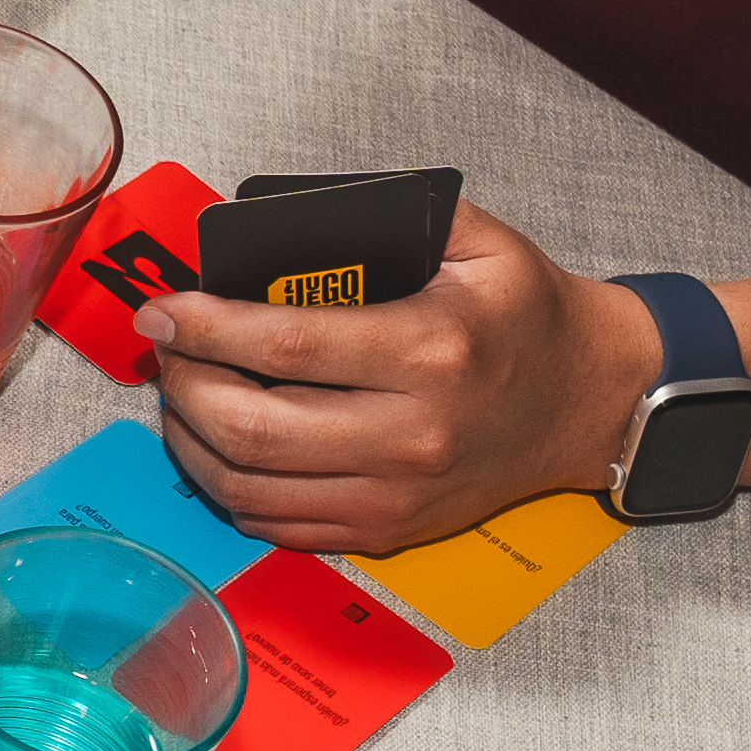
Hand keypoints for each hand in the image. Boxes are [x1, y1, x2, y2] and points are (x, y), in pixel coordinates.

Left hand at [140, 203, 663, 555]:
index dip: (204, 327)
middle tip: (166, 352)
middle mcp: (407, 433)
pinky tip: (215, 444)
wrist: (589, 401)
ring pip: (245, 484)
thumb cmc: (529, 318)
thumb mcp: (480, 243)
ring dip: (189, 439)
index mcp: (429, 350)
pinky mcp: (381, 530)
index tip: (162, 311)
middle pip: (248, 427)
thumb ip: (388, 220)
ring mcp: (391, 493)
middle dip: (182, 385)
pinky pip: (270, 522)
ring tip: (181, 393)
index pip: (282, 346)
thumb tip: (279, 223)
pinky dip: (224, 485)